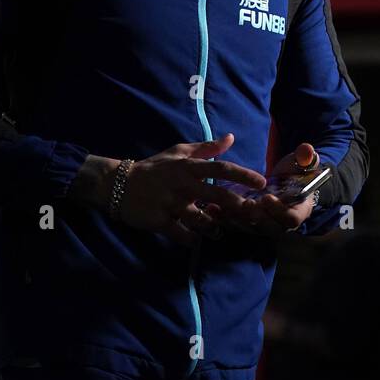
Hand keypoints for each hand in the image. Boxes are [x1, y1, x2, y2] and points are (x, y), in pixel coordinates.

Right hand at [70, 133, 265, 245]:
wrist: (118, 183)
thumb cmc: (154, 168)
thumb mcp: (178, 152)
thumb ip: (206, 147)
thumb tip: (231, 138)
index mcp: (188, 167)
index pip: (221, 168)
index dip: (243, 175)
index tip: (262, 182)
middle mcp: (182, 185)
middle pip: (217, 195)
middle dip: (238, 206)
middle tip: (253, 213)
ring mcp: (171, 204)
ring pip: (201, 219)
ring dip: (216, 227)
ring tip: (221, 231)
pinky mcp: (159, 221)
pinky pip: (182, 234)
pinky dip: (193, 240)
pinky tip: (198, 241)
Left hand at [224, 143, 321, 236]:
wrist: (287, 183)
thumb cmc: (297, 173)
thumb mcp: (303, 163)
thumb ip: (306, 157)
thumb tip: (307, 150)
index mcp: (299, 211)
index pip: (291, 218)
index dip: (279, 210)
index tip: (267, 197)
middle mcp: (282, 224)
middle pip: (268, 227)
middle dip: (255, 215)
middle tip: (245, 202)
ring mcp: (264, 226)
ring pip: (250, 228)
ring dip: (236, 219)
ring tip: (223, 206)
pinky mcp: (249, 224)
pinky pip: (237, 225)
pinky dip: (224, 219)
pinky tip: (211, 209)